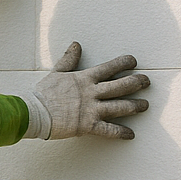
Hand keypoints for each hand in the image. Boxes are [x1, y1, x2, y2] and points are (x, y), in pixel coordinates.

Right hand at [23, 42, 149, 139]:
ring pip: (120, 106)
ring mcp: (92, 109)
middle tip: (146, 81)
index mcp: (84, 79)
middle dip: (136, 82)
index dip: (123, 63)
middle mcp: (92, 93)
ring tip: (145, 105)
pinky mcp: (88, 125)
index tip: (133, 61)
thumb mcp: (56, 73)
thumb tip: (76, 45)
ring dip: (135, 106)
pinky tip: (131, 134)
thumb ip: (69, 60)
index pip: (109, 68)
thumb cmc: (43, 93)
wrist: (33, 111)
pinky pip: (109, 130)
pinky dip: (121, 133)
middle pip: (121, 86)